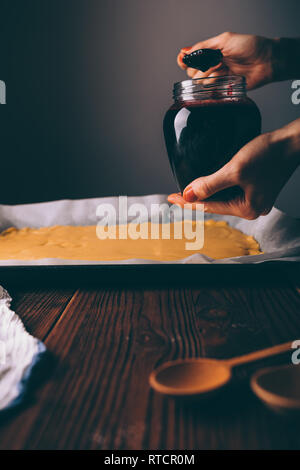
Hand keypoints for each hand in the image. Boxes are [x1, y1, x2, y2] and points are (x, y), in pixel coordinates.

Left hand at [168, 119, 299, 219]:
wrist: (291, 142)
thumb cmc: (268, 154)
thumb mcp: (234, 170)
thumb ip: (210, 184)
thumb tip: (189, 195)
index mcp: (247, 209)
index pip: (208, 207)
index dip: (188, 202)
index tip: (171, 198)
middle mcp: (252, 208)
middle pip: (216, 204)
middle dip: (196, 199)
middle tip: (176, 194)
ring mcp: (256, 199)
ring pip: (224, 197)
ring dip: (207, 191)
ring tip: (189, 188)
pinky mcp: (258, 188)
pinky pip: (232, 190)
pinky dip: (219, 186)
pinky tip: (210, 181)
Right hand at [178, 32, 275, 89]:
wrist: (267, 61)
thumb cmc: (250, 46)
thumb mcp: (225, 40)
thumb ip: (204, 46)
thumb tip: (185, 51)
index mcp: (210, 52)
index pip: (190, 59)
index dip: (184, 61)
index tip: (183, 60)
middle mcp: (212, 66)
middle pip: (192, 73)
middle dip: (200, 68)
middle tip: (215, 63)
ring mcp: (218, 78)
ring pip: (201, 83)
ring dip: (208, 76)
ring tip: (222, 69)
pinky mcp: (224, 90)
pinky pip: (211, 92)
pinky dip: (212, 88)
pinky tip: (222, 80)